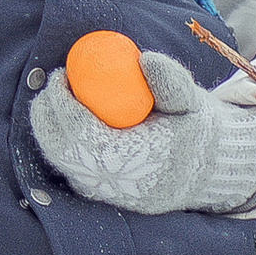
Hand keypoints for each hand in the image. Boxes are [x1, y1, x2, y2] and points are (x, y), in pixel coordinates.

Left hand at [31, 50, 255, 214]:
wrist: (209, 171)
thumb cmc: (196, 130)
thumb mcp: (192, 102)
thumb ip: (171, 82)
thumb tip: (144, 58)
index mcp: (137, 164)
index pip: (82, 136)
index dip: (62, 105)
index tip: (60, 74)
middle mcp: (118, 186)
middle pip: (61, 152)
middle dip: (46, 114)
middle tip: (52, 83)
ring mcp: (108, 195)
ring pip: (62, 162)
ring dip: (49, 127)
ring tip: (57, 96)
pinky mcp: (103, 196)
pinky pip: (72, 168)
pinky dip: (61, 141)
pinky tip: (66, 115)